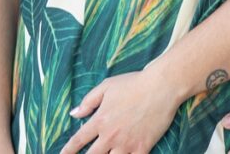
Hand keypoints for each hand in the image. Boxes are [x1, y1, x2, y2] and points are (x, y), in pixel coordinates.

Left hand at [60, 70, 183, 153]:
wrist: (161, 87)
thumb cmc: (133, 83)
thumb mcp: (106, 86)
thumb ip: (88, 101)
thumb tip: (74, 113)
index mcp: (100, 120)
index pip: (78, 140)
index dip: (68, 150)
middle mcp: (110, 135)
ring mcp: (126, 143)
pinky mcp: (142, 148)